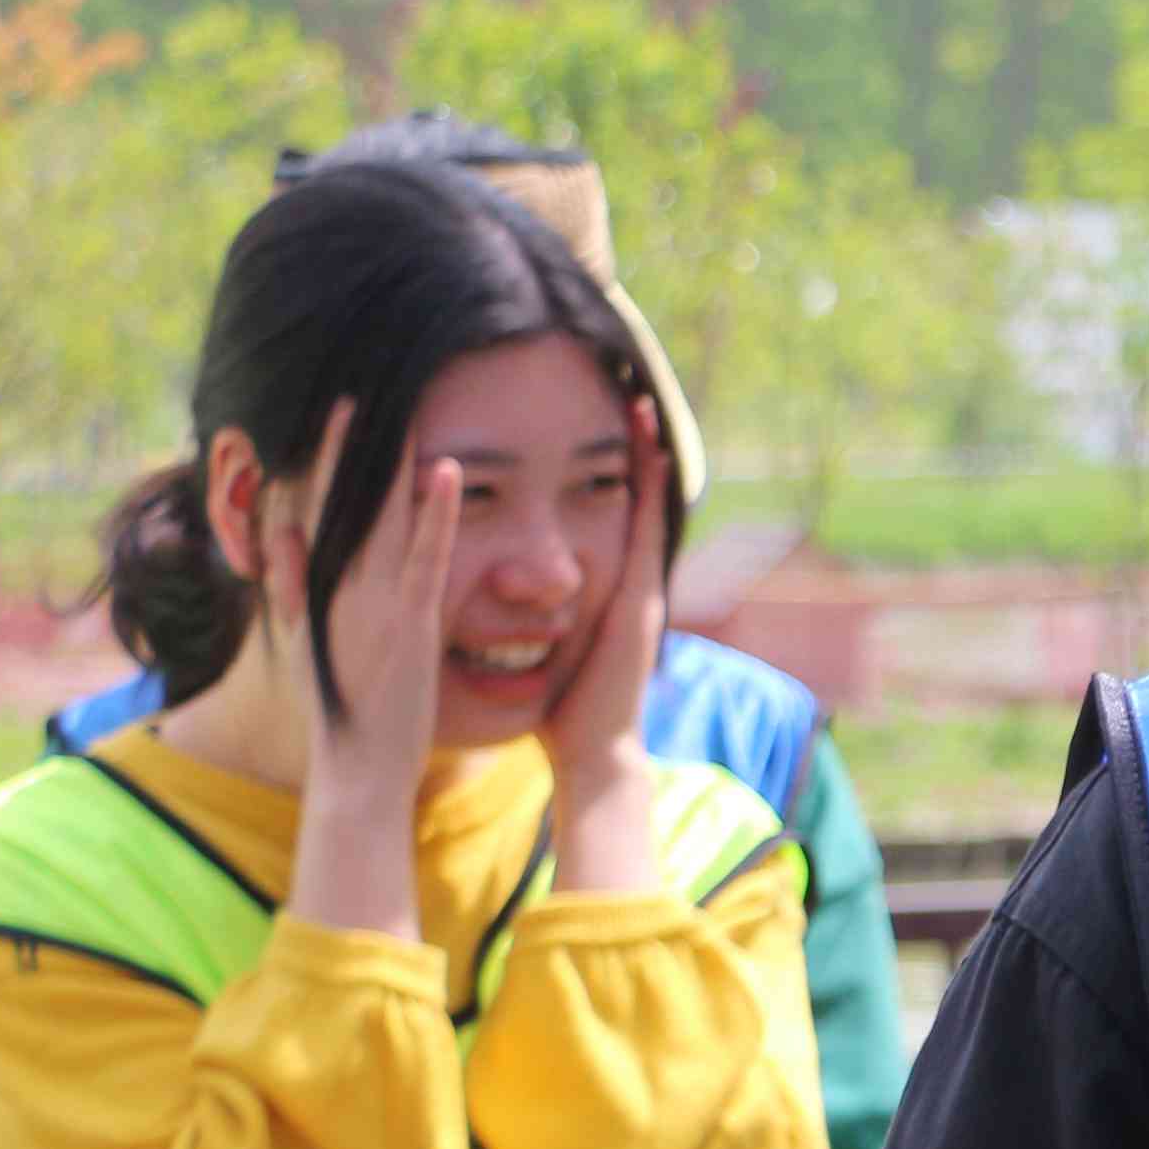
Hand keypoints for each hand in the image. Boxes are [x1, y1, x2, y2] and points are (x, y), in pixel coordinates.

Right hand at [268, 399, 454, 938]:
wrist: (358, 765)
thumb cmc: (345, 705)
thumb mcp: (309, 638)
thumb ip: (292, 584)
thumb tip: (279, 534)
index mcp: (324, 587)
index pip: (321, 508)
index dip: (326, 458)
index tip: (335, 411)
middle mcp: (344, 585)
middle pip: (348, 500)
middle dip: (352, 444)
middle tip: (356, 388)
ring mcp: (376, 600)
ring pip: (386, 516)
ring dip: (392, 460)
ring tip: (399, 405)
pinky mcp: (412, 621)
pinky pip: (427, 556)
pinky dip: (435, 513)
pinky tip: (444, 470)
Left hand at [538, 395, 666, 896]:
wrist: (593, 753)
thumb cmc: (563, 711)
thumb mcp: (546, 652)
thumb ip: (533, 626)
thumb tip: (499, 608)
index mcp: (607, 593)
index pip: (612, 520)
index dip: (613, 475)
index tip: (604, 429)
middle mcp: (631, 582)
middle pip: (638, 501)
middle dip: (640, 450)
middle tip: (632, 395)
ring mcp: (641, 587)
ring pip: (646, 504)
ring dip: (648, 453)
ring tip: (642, 403)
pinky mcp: (639, 597)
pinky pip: (643, 526)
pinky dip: (648, 486)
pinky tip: (648, 447)